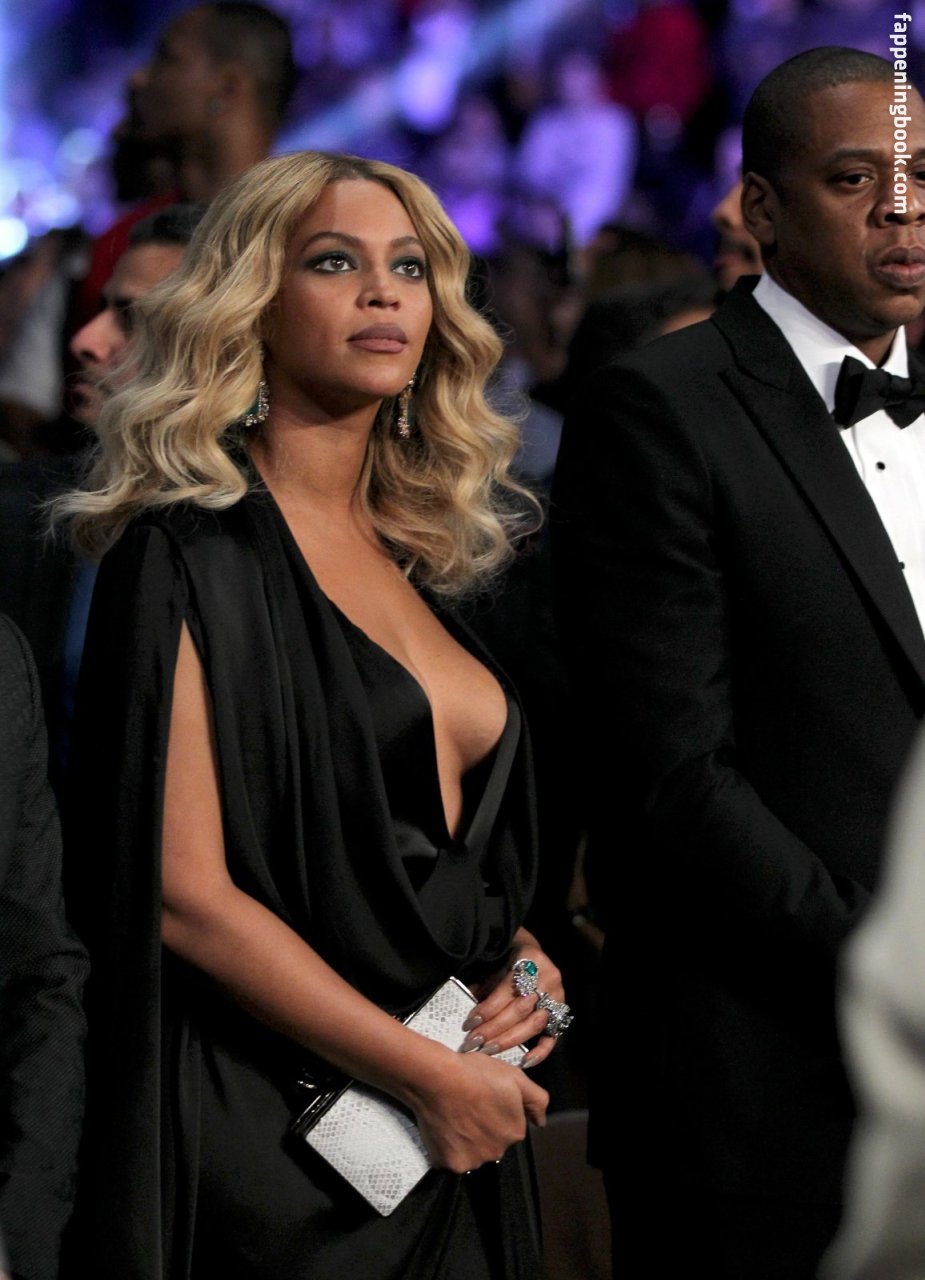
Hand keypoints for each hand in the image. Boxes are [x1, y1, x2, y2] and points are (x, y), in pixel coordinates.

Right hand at [406, 1043, 548, 1172]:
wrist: (437, 1078)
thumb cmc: (474, 1073)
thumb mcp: (515, 1076)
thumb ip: (537, 1100)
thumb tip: (541, 1122)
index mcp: (514, 1132)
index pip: (511, 1127)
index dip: (498, 1111)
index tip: (485, 1098)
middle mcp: (497, 1152)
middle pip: (493, 1142)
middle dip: (484, 1129)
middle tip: (470, 1106)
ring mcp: (473, 1161)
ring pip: (473, 1152)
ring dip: (467, 1140)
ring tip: (456, 1115)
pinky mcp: (450, 1164)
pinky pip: (452, 1159)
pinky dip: (449, 1147)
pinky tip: (446, 1127)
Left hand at [462, 929, 566, 1068]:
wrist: (531, 952)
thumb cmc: (509, 960)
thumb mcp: (496, 966)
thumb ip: (485, 988)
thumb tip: (470, 1017)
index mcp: (531, 960)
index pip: (508, 991)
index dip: (488, 1009)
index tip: (469, 1023)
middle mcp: (548, 978)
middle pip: (521, 1010)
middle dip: (494, 1029)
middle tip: (474, 1042)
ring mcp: (558, 996)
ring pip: (534, 1024)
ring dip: (509, 1040)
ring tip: (488, 1050)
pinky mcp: (561, 1012)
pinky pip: (553, 1036)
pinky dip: (541, 1051)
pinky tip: (525, 1062)